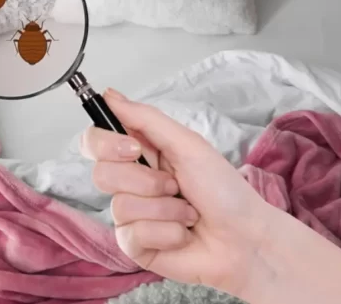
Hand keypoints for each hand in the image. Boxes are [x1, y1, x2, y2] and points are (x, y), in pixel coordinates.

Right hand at [80, 88, 277, 296]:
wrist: (246, 238)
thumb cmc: (224, 191)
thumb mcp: (187, 144)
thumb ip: (145, 118)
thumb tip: (109, 94)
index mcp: (139, 153)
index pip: (94, 141)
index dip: (106, 144)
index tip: (134, 150)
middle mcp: (130, 182)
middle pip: (101, 174)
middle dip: (146, 181)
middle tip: (175, 185)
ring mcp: (130, 216)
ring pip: (121, 206)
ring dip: (165, 209)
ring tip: (188, 213)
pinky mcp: (135, 245)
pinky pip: (133, 234)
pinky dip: (167, 232)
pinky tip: (183, 234)